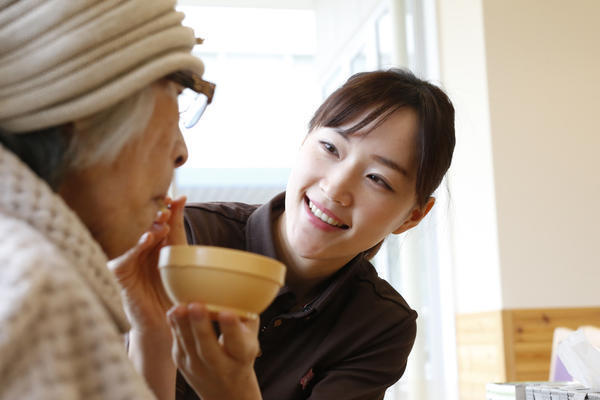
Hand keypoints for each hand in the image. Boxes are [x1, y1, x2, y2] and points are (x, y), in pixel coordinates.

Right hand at [108, 196, 186, 338]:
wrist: (167, 321)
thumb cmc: (174, 289)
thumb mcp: (179, 253)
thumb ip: (177, 226)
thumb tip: (181, 197)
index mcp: (154, 241)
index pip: (154, 218)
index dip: (161, 207)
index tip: (172, 198)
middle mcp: (138, 248)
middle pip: (140, 225)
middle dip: (152, 216)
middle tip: (165, 208)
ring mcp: (128, 261)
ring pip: (131, 239)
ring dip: (145, 230)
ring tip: (161, 225)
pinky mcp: (120, 276)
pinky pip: (122, 259)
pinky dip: (133, 248)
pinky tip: (146, 240)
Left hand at [168, 303, 262, 399]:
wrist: (226, 391)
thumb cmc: (239, 355)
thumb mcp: (250, 339)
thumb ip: (246, 316)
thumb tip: (242, 284)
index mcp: (241, 356)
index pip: (237, 344)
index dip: (232, 329)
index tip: (227, 313)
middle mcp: (220, 365)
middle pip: (208, 348)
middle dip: (201, 327)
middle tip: (197, 306)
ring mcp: (197, 366)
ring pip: (188, 346)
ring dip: (182, 325)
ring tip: (179, 308)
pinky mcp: (181, 362)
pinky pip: (177, 342)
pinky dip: (175, 326)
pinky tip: (174, 311)